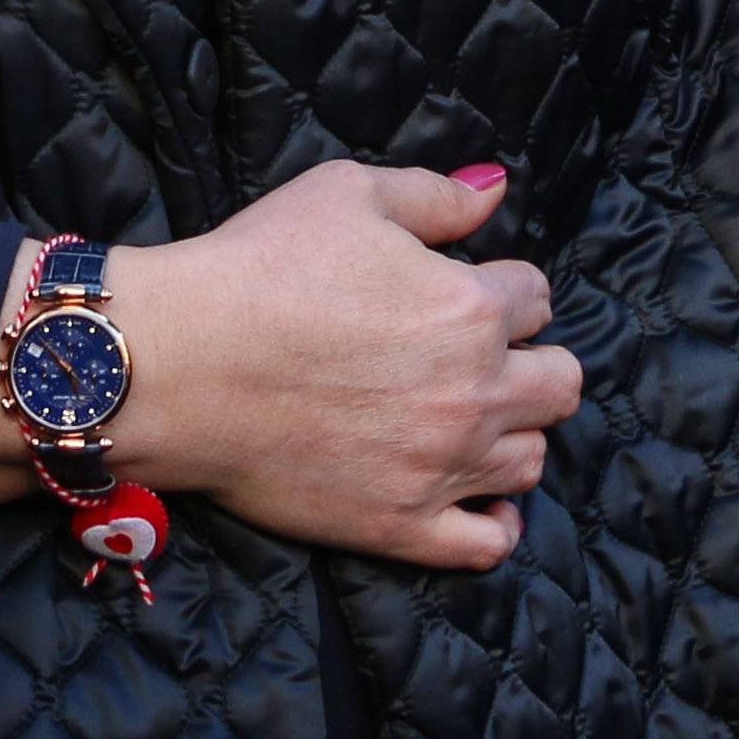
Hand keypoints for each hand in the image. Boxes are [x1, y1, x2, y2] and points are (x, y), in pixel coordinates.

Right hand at [0, 163, 578, 570]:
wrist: (179, 362)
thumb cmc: (257, 266)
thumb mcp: (347, 194)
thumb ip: (435, 195)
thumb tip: (495, 192)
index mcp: (472, 306)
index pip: (537, 297)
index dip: (500, 286)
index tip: (461, 289)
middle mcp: (475, 390)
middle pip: (559, 385)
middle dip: (529, 361)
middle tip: (476, 355)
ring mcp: (443, 467)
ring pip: (530, 461)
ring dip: (509, 435)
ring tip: (464, 419)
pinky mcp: (402, 525)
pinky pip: (487, 545)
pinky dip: (494, 523)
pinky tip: (475, 500)